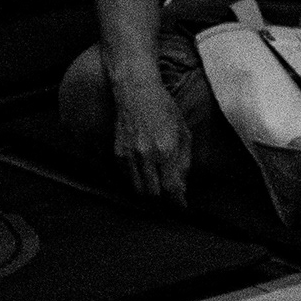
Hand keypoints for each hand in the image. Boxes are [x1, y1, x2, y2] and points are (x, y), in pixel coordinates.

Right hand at [108, 65, 191, 203]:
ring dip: (149, 194)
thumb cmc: (165, 111)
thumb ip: (183, 163)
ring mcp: (128, 155)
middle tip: (171, 199)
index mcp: (166, 150)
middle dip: (163, 202)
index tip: (182, 207)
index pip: (171, 189)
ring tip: (159, 189)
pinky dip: (136, 182)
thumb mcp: (184, 134)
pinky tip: (145, 176)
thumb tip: (182, 188)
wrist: (136, 92)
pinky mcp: (116, 153)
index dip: (177, 203)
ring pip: (137, 190)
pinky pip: (126, 179)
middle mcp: (146, 155)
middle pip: (153, 195)